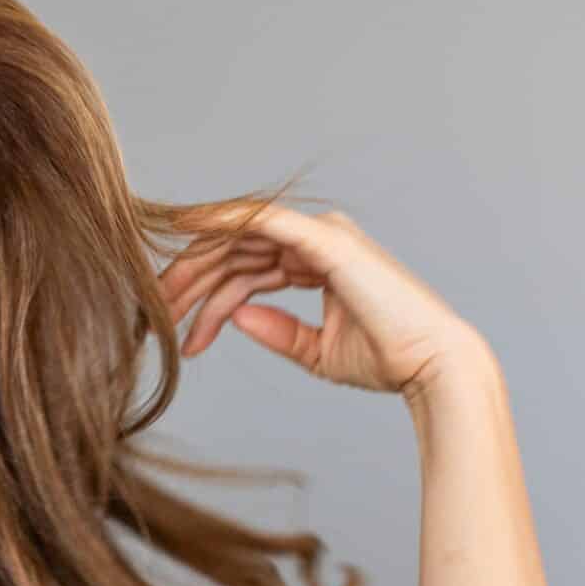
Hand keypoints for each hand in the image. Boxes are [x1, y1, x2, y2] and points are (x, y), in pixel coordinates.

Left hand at [159, 200, 480, 398]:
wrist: (430, 366)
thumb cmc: (388, 359)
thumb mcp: (316, 350)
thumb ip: (277, 331)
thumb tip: (238, 318)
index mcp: (318, 259)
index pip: (246, 267)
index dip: (205, 295)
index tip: (173, 327)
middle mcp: (318, 239)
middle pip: (235, 252)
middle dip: (189, 283)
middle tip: (153, 318)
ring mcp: (322, 234)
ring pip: (239, 243)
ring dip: (195, 273)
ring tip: (162, 310)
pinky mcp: (325, 240)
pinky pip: (262, 221)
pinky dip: (222, 220)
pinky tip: (187, 227)